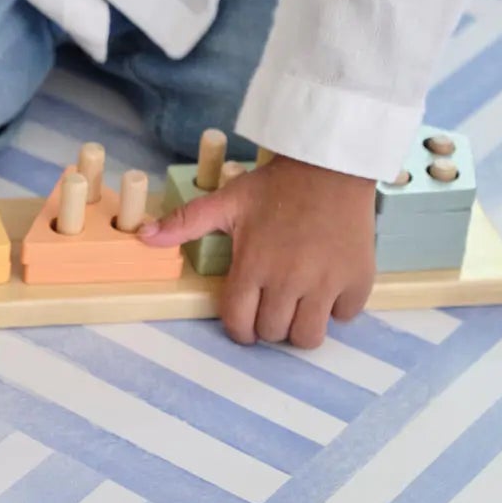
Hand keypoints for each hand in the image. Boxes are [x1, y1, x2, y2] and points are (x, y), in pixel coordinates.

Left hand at [141, 155, 375, 348]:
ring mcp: (326, 283)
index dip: (240, 328)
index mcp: (253, 266)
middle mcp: (288, 281)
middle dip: (268, 324)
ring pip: (309, 337)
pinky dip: (337, 309)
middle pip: (274, 333)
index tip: (246, 319)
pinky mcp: (358, 280)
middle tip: (272, 304)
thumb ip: (185, 223)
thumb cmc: (275, 186)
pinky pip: (346, 316)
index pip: (240, 324)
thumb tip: (144, 236)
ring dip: (301, 327)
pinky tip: (328, 287)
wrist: (329, 165)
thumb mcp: (227, 201)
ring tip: (299, 305)